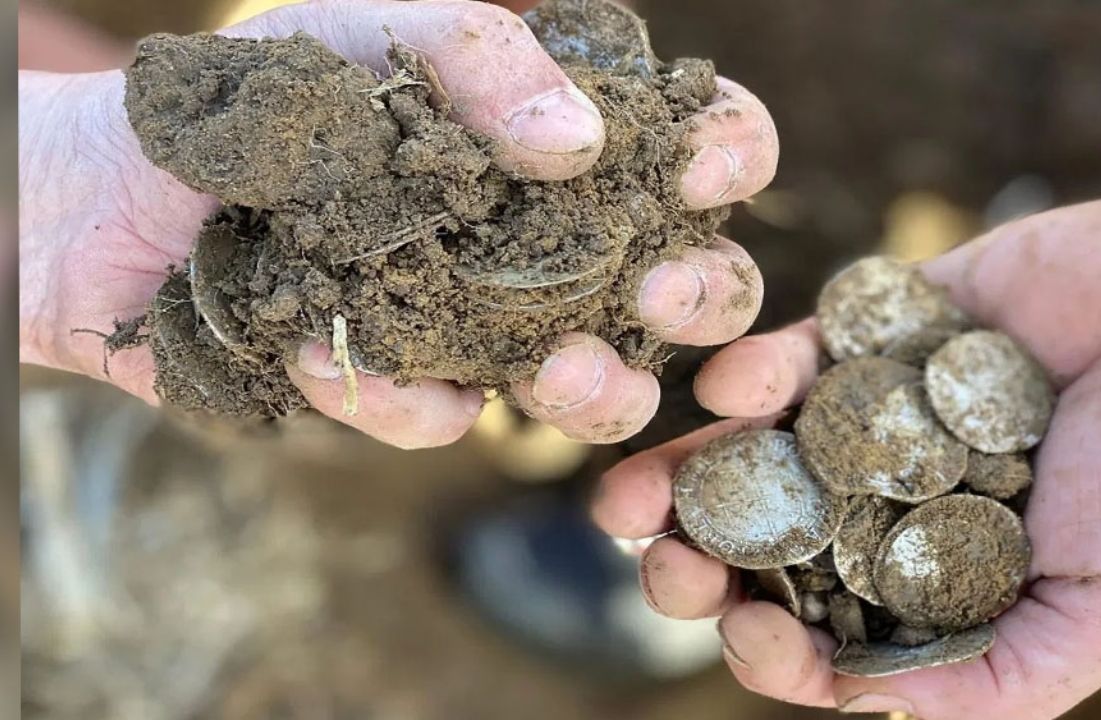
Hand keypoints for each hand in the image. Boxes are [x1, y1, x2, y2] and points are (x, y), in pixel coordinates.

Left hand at [17, 0, 777, 446]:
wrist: (105, 192)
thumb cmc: (255, 93)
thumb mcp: (371, 25)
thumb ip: (479, 50)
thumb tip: (581, 140)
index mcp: (552, 147)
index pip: (686, 150)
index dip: (726, 157)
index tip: (705, 170)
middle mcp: (540, 244)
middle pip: (682, 285)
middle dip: (703, 295)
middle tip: (662, 291)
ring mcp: (482, 327)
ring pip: (595, 387)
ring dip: (600, 393)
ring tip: (560, 375)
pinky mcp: (404, 389)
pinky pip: (434, 417)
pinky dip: (391, 396)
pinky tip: (331, 356)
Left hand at [592, 178, 1100, 717]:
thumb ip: (1001, 679)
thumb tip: (866, 715)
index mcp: (940, 582)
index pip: (827, 634)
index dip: (771, 648)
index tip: (747, 638)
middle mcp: (894, 504)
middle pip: (767, 548)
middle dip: (699, 565)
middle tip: (657, 566)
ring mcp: (877, 418)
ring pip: (756, 457)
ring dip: (686, 477)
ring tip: (625, 496)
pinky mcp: (877, 332)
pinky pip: (797, 356)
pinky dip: (756, 373)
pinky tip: (728, 389)